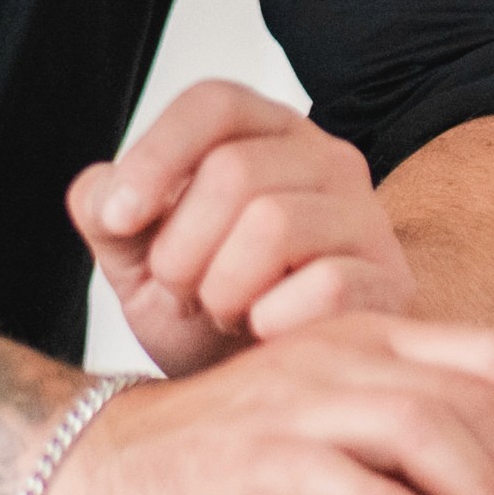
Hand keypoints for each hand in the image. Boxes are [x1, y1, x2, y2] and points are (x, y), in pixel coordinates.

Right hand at [27, 314, 493, 494]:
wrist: (104, 469)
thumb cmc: (231, 466)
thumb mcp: (341, 449)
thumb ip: (414, 456)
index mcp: (368, 338)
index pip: (493, 353)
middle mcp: (339, 356)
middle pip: (472, 400)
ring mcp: (293, 402)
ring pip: (420, 429)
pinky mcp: (247, 457)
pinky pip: (331, 474)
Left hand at [70, 80, 413, 371]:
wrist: (265, 391)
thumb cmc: (204, 314)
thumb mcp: (138, 262)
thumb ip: (107, 216)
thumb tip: (103, 192)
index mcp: (263, 134)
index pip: (214, 103)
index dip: (156, 155)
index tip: (118, 219)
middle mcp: (325, 159)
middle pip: (234, 170)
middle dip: (182, 246)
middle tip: (180, 289)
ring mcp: (366, 219)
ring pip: (275, 224)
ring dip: (222, 287)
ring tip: (222, 311)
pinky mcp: (390, 283)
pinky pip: (325, 286)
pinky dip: (270, 321)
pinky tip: (263, 334)